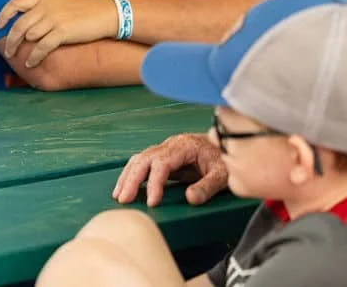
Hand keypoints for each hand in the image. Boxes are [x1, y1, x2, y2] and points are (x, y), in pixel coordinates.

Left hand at [0, 0, 115, 67]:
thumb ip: (43, 8)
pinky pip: (42, 47)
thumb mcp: (60, 2)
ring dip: (21, 50)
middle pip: (19, 24)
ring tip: (18, 59)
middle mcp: (46, 7)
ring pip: (28, 36)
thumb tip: (27, 21)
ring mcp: (54, 19)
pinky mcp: (63, 31)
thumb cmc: (83, 10)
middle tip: (7, 51)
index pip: (16, 2)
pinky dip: (34, 57)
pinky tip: (31, 63)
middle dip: (10, 40)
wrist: (105, 14)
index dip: (4, 14)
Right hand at [112, 133, 226, 206]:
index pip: (163, 163)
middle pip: (144, 159)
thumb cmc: (224, 159)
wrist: (227, 144)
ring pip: (139, 160)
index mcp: (184, 146)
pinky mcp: (163, 157)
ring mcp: (164, 149)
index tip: (152, 201)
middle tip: (124, 199)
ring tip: (119, 195)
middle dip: (132, 180)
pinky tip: (125, 188)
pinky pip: (143, 164)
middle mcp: (170, 145)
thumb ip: (208, 186)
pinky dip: (132, 175)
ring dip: (127, 177)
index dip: (155, 182)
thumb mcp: (223, 174)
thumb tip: (190, 198)